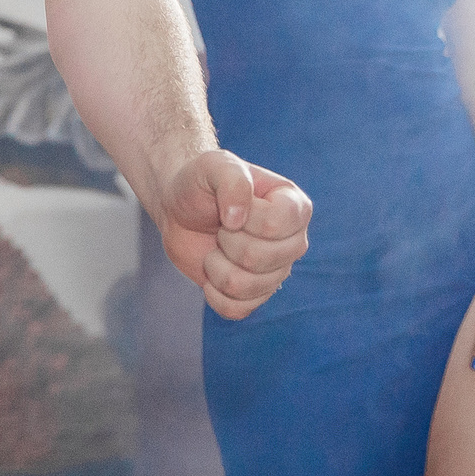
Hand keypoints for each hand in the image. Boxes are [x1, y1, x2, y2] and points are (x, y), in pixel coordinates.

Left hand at [157, 149, 311, 319]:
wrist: (179, 207)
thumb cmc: (201, 182)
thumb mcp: (213, 166)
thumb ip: (231, 180)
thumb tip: (237, 219)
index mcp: (295, 206)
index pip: (276, 224)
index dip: (245, 218)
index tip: (231, 206)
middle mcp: (293, 242)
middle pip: (260, 258)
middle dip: (227, 241)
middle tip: (221, 226)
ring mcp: (276, 271)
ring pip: (247, 287)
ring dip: (217, 266)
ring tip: (217, 247)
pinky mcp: (255, 295)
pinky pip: (238, 309)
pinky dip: (214, 293)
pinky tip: (211, 272)